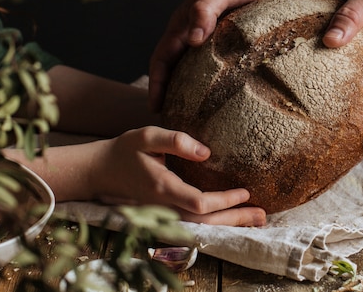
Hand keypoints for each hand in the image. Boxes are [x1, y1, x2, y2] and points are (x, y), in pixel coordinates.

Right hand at [94, 126, 266, 226]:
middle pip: (205, 222)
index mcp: (162, 188)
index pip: (200, 203)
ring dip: (228, 224)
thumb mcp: (147, 136)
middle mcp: (164, 207)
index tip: (245, 190)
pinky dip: (215, 224)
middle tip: (263, 215)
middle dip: (235, 219)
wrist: (100, 171)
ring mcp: (163, 214)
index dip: (225, 200)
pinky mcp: (164, 215)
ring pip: (200, 227)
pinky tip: (231, 218)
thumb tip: (206, 152)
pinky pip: (193, 224)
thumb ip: (175, 140)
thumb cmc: (124, 150)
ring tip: (255, 219)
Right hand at [149, 0, 283, 110]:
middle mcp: (193, 36)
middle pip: (174, 71)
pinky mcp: (230, 45)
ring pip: (195, 73)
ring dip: (192, 94)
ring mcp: (211, 42)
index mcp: (184, 24)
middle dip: (170, 96)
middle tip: (175, 123)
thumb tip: (192, 39)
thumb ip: (206, 9)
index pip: (162, 59)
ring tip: (197, 120)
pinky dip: (217, 86)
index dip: (156, 84)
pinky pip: (219, 70)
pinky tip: (227, 104)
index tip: (155, 108)